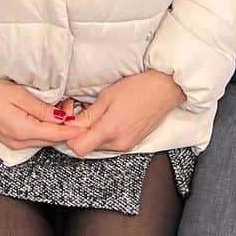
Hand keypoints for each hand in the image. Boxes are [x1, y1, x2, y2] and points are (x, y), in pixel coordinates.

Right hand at [0, 73, 79, 151]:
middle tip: (75, 107)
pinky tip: (48, 115)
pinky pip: (33, 136)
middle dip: (66, 126)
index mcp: (23, 132)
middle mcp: (19, 143)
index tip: (88, 122)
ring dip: (55, 127)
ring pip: (43, 138)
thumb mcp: (18, 95)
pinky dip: (44, 128)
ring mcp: (13, 143)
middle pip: (51, 139)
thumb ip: (41, 108)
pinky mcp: (9, 139)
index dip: (73, 129)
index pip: (57, 135)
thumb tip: (62, 117)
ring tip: (64, 107)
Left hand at [66, 71, 185, 156]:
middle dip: (83, 132)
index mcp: (109, 131)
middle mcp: (118, 144)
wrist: (165, 89)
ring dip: (95, 132)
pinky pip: (112, 143)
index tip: (70, 122)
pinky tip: (112, 117)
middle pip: (88, 147)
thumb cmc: (138, 88)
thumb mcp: (107, 96)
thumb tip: (72, 124)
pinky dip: (107, 133)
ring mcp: (127, 145)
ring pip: (100, 145)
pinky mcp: (133, 143)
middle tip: (84, 111)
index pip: (78, 148)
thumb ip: (88, 115)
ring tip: (101, 112)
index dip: (70, 135)